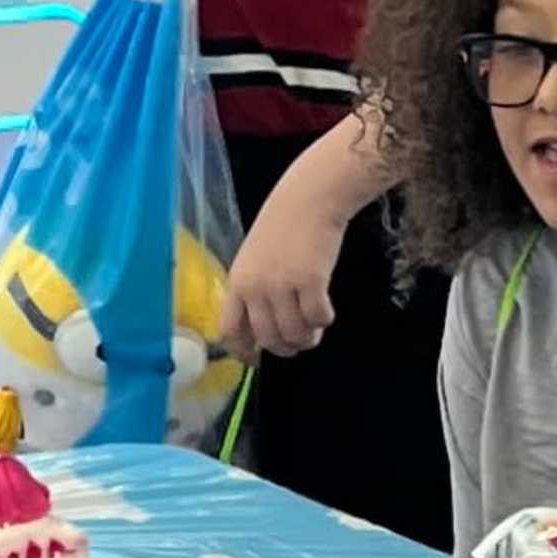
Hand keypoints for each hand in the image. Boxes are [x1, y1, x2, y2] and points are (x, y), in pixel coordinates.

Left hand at [219, 163, 348, 369]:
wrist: (309, 198)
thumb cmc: (282, 226)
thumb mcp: (254, 259)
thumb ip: (253, 291)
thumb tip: (262, 329)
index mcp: (237, 282)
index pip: (230, 331)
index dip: (243, 352)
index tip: (256, 360)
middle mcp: (256, 287)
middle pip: (268, 338)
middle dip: (285, 348)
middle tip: (297, 344)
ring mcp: (283, 285)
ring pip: (294, 333)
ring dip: (307, 338)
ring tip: (314, 329)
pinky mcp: (311, 281)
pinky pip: (318, 318)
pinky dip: (324, 320)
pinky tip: (326, 311)